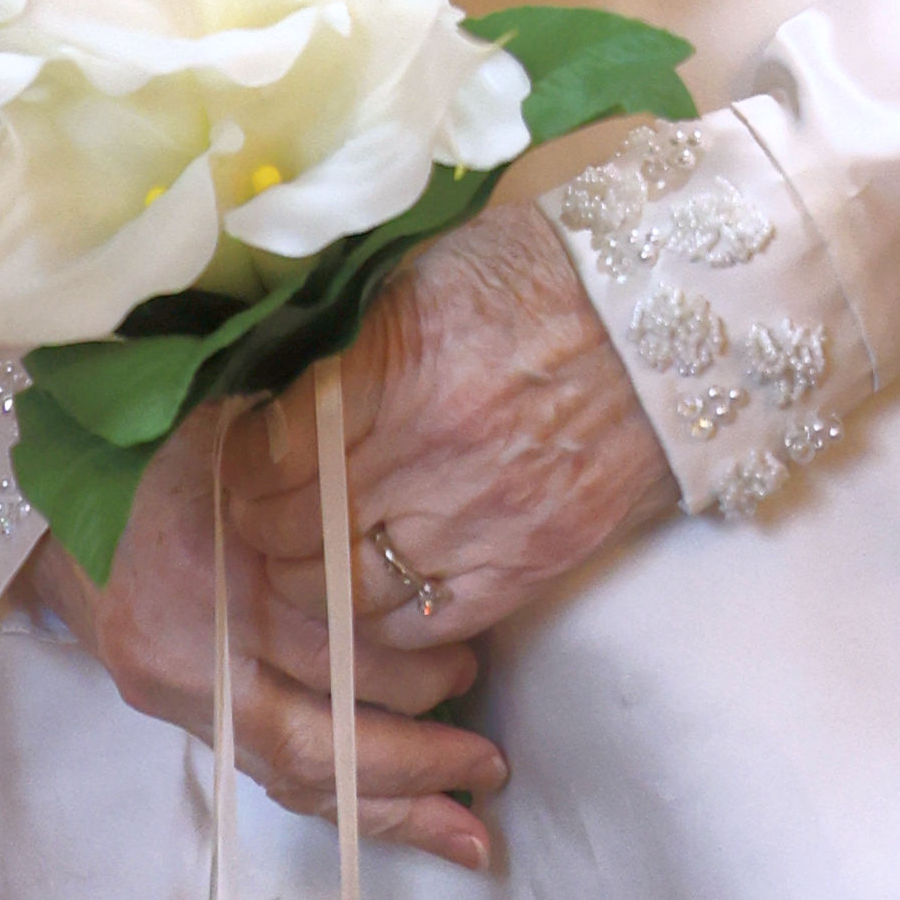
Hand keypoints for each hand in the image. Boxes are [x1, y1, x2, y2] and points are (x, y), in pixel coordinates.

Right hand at [10, 415, 507, 874]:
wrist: (54, 483)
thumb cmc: (169, 440)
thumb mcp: (247, 431)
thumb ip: (320, 471)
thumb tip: (433, 507)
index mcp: (211, 561)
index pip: (324, 644)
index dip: (407, 664)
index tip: (474, 659)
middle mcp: (187, 642)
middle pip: (316, 731)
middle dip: (414, 758)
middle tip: (489, 759)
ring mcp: (173, 687)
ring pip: (293, 773)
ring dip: (388, 807)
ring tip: (468, 835)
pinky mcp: (168, 710)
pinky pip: (265, 774)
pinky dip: (340, 801)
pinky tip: (402, 819)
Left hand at [220, 188, 677, 660]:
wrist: (665, 313)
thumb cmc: (541, 274)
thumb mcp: (423, 274)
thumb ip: (346, 342)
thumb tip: (271, 391)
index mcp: (398, 372)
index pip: (272, 455)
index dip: (239, 464)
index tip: (234, 455)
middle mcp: (433, 459)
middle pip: (298, 533)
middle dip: (258, 527)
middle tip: (252, 513)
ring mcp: (484, 522)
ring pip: (350, 595)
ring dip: (309, 583)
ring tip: (300, 560)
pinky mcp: (530, 564)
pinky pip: (427, 626)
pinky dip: (383, 624)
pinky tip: (370, 595)